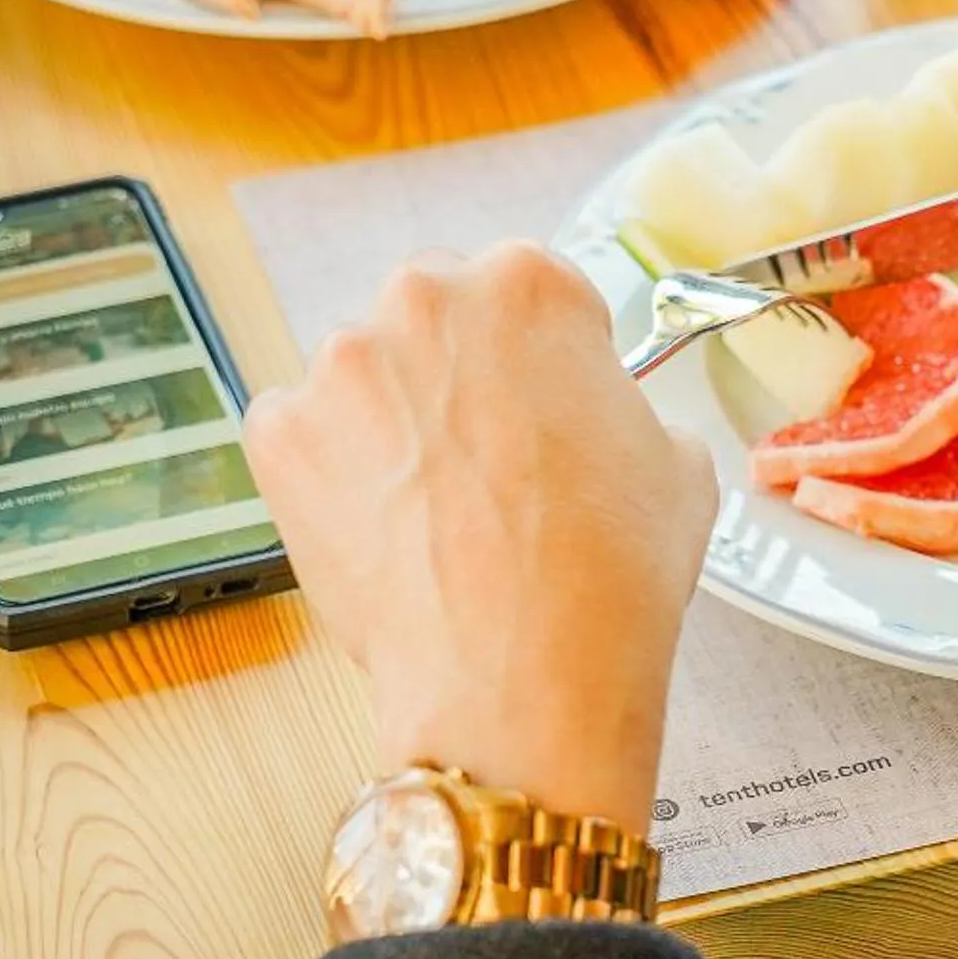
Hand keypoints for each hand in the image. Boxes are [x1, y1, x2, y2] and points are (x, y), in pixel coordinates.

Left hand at [245, 244, 717, 836]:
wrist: (524, 676)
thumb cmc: (607, 575)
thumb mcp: (677, 465)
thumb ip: (624, 409)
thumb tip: (598, 422)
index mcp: (530, 282)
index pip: (528, 291)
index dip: (541, 359)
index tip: (540, 403)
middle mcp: (426, 299)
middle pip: (433, 316)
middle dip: (453, 375)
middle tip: (483, 462)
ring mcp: (342, 363)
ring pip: (362, 375)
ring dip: (388, 420)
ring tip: (430, 511)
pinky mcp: (280, 433)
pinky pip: (299, 433)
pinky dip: (327, 472)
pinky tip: (379, 529)